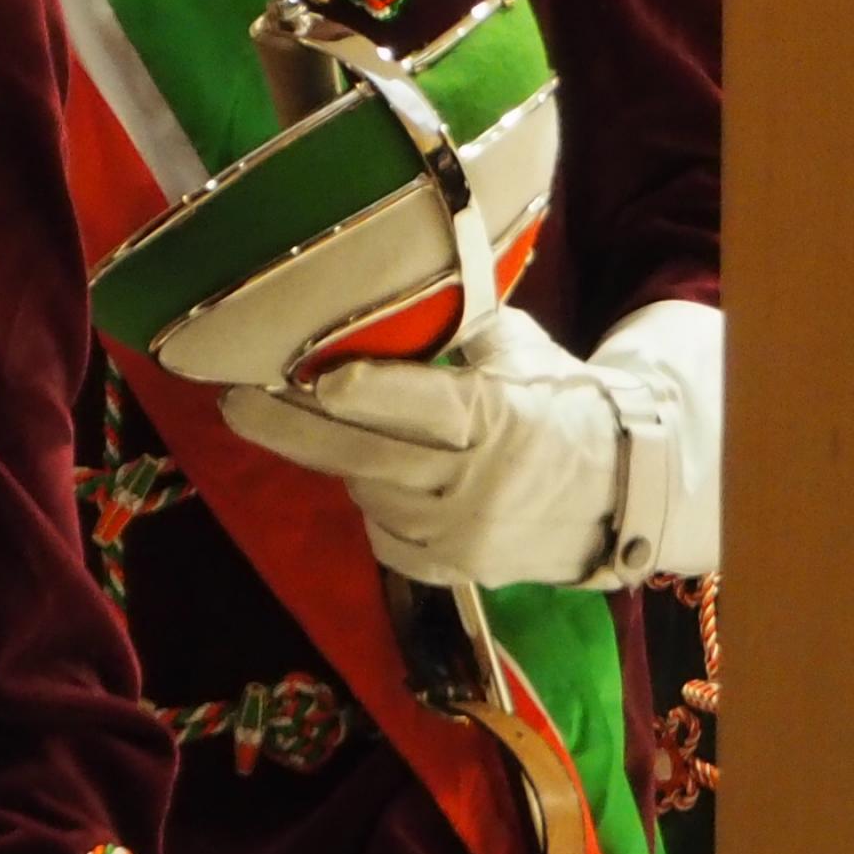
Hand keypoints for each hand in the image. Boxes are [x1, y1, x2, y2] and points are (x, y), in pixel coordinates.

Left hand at [216, 299, 720, 587]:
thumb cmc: (560, 403)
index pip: (429, 406)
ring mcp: (460, 536)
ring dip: (340, 459)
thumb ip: (456, 328)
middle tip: (232, 402)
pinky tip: (382, 473)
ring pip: (367, 493)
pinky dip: (374, 501)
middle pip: (369, 458)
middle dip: (292, 429)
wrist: (622, 494)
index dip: (371, 394)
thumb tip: (386, 280)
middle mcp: (477, 484)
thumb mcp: (517, 350)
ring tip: (320, 421)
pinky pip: (382, 533)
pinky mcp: (449, 572)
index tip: (318, 378)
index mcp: (503, 417)